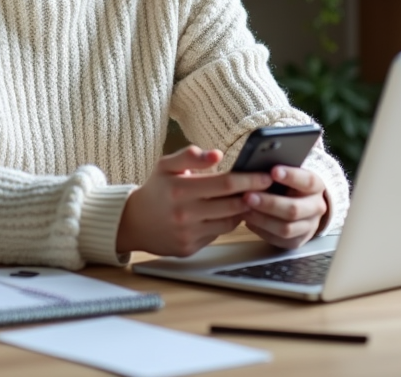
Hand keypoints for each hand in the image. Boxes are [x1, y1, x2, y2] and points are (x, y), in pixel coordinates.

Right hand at [116, 146, 274, 256]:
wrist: (133, 222)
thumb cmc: (156, 189)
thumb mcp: (166, 165)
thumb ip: (190, 155)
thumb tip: (216, 154)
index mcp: (181, 189)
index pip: (225, 184)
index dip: (249, 179)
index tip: (266, 175)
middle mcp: (185, 213)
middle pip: (232, 205)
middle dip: (254, 195)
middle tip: (267, 187)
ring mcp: (188, 233)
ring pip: (229, 222)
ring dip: (242, 210)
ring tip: (248, 199)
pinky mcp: (189, 248)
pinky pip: (218, 235)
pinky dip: (226, 223)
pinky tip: (228, 213)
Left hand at [240, 165, 327, 249]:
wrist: (303, 206)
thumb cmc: (288, 185)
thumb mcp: (288, 175)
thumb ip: (276, 172)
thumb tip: (254, 169)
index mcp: (316, 186)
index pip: (307, 181)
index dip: (291, 176)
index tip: (273, 171)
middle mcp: (316, 207)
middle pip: (294, 209)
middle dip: (269, 203)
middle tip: (248, 196)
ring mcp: (309, 227)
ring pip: (286, 228)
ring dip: (262, 219)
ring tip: (244, 210)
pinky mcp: (297, 242)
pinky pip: (278, 240)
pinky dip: (261, 230)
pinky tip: (248, 221)